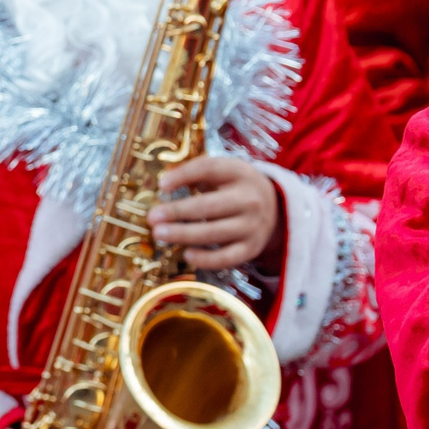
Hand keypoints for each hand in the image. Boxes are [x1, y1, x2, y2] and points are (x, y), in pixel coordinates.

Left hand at [152, 154, 280, 270]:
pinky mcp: (251, 248)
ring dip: (184, 234)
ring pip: (215, 233)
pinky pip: (226, 257)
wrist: (275, 208)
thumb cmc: (235, 187)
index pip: (209, 169)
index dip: (184, 175)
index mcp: (239, 172)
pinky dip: (206, 258)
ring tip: (160, 234)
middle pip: (209, 206)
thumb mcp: (224, 171)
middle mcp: (248, 199)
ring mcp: (252, 225)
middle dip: (178, 212)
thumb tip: (164, 183)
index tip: (161, 185)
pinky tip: (186, 255)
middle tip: (152, 217)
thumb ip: (197, 173)